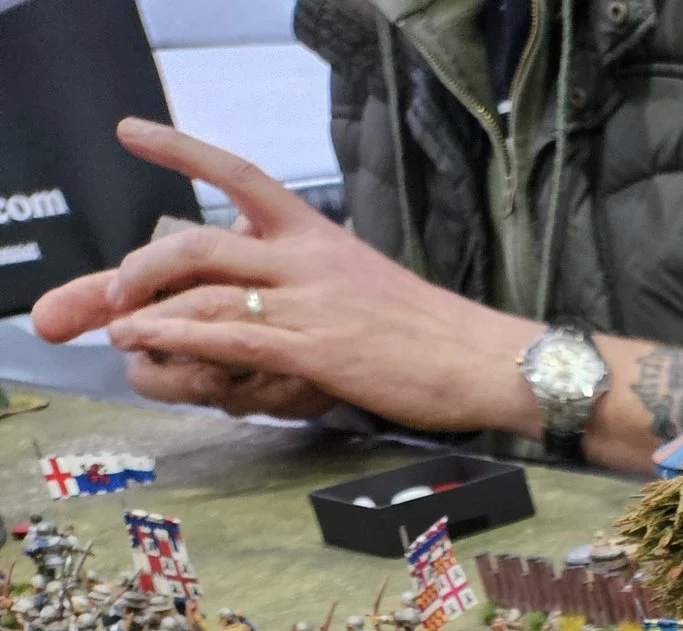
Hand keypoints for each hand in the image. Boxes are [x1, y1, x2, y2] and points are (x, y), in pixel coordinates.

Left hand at [31, 119, 544, 433]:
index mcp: (320, 237)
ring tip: (114, 324)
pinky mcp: (314, 350)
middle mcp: (307, 260)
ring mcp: (308, 304)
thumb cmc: (435, 333)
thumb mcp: (370, 285)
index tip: (132, 132)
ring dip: (143, 308)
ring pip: (202, 292)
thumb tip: (283, 289)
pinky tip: (145, 343)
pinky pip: (226, 336)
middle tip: (109, 289)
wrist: (485, 359)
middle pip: (197, 242)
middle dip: (137, 267)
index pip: (240, 176)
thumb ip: (317, 280)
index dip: (180, 147)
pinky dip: (174, 338)